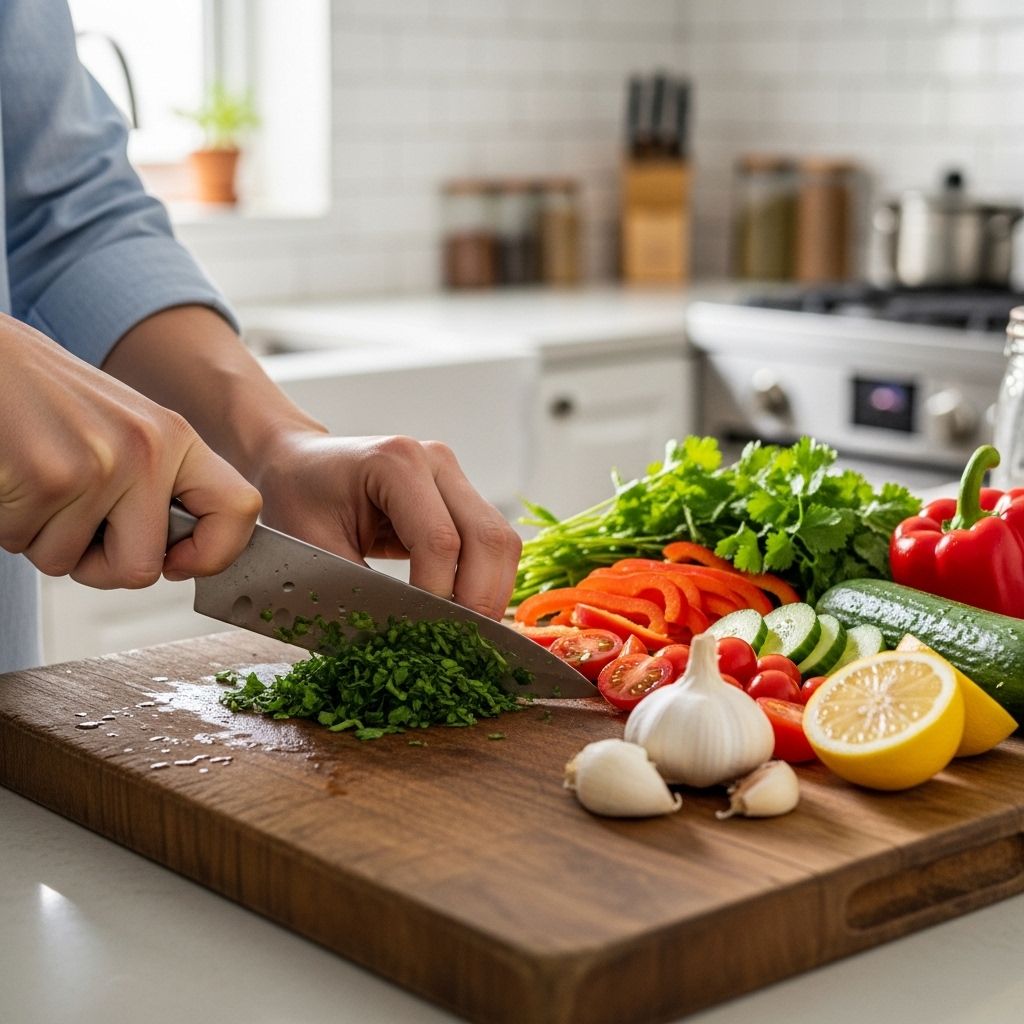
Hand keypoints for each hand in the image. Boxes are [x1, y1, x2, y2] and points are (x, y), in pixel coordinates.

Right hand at [0, 315, 261, 587]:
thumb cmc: (50, 400)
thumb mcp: (127, 430)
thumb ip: (160, 485)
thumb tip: (183, 557)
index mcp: (176, 438)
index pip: (241, 509)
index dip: (215, 553)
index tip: (179, 562)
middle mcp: (147, 450)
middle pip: (142, 569)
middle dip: (99, 567)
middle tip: (75, 530)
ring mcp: (98, 465)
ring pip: (70, 563)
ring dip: (44, 539)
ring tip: (37, 487)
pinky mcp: (45, 477)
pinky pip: (24, 544)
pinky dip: (10, 525)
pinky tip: (13, 480)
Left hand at [251, 431, 522, 619]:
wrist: (297, 464)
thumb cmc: (297, 499)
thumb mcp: (313, 548)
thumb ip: (357, 591)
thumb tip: (396, 645)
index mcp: (396, 463)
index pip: (440, 541)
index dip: (438, 594)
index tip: (422, 635)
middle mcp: (436, 462)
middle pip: (489, 538)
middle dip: (480, 600)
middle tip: (462, 646)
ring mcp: (454, 476)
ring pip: (502, 541)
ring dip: (491, 592)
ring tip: (466, 633)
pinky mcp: (461, 495)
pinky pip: (490, 543)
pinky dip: (485, 580)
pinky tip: (465, 611)